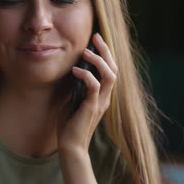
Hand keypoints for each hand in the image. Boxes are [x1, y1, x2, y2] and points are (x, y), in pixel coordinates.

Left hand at [57, 33, 117, 154]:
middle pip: (113, 69)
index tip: (96, 39)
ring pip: (109, 76)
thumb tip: (73, 70)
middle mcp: (105, 98)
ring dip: (98, 61)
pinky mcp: (91, 107)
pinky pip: (94, 87)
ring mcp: (100, 103)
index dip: (106, 54)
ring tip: (86, 52)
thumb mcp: (73, 100)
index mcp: (102, 96)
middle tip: (96, 36)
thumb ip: (77, 87)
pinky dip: (86, 75)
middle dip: (105, 51)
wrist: (71, 147)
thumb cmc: (70, 125)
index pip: (110, 70)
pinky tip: (75, 70)